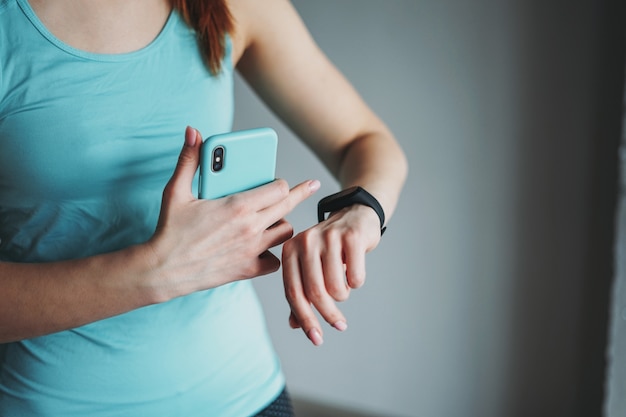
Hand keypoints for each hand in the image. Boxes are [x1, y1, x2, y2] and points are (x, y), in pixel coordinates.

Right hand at [146, 126, 319, 300]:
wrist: (162, 270)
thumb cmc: (170, 230)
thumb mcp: (176, 191)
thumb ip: (189, 160)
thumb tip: (192, 131)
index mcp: (238, 205)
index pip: (278, 188)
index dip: (281, 183)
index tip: (280, 181)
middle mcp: (251, 227)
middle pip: (288, 207)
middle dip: (299, 194)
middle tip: (310, 186)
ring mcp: (252, 250)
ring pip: (285, 232)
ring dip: (281, 224)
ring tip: (273, 218)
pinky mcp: (248, 270)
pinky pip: (275, 261)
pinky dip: (272, 255)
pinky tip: (262, 248)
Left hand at [282, 203, 381, 344]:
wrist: (355, 215)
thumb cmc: (330, 248)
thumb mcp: (310, 267)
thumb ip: (300, 292)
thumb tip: (294, 325)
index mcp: (290, 251)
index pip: (293, 293)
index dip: (304, 319)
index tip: (316, 339)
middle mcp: (305, 241)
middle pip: (315, 292)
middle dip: (328, 315)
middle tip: (340, 325)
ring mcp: (328, 237)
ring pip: (336, 287)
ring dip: (343, 295)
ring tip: (345, 287)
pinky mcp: (351, 236)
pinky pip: (355, 276)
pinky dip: (357, 282)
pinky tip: (355, 274)